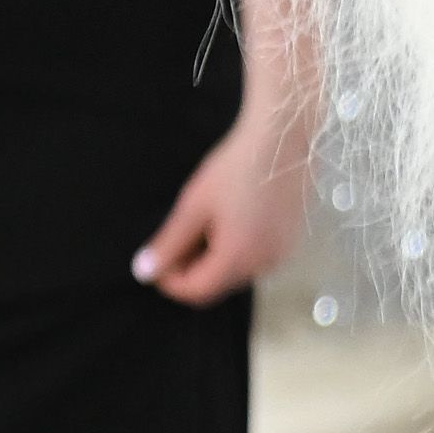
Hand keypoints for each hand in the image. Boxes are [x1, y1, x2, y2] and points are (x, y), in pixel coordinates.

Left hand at [134, 92, 309, 299]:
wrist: (282, 140)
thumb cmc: (235, 169)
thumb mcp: (194, 205)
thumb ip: (169, 243)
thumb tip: (144, 272)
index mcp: (238, 258)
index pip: (196, 291)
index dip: (169, 280)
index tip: (158, 256)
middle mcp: (264, 265)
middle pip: (217, 285)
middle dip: (192, 268)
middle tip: (179, 233)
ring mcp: (281, 255)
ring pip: (235, 273)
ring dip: (213, 258)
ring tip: (206, 221)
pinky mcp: (289, 242)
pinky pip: (255, 259)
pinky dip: (236, 249)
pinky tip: (232, 218)